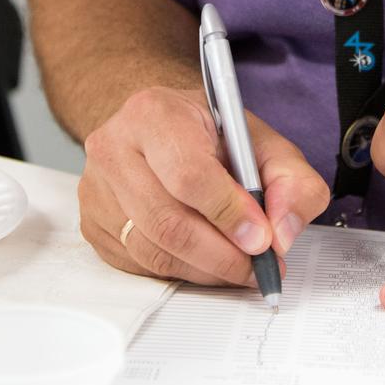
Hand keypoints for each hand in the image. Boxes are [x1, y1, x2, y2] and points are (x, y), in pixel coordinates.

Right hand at [80, 86, 329, 284]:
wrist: (161, 126)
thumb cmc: (210, 134)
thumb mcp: (262, 141)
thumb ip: (291, 180)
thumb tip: (284, 232)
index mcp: (154, 112)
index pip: (188, 174)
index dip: (228, 214)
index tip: (262, 239)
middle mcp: (114, 147)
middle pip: (168, 220)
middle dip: (221, 254)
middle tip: (258, 266)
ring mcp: (97, 188)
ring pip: (152, 250)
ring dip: (204, 269)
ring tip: (239, 267)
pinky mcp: (93, 223)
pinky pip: (138, 264)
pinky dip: (180, 271)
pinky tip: (206, 261)